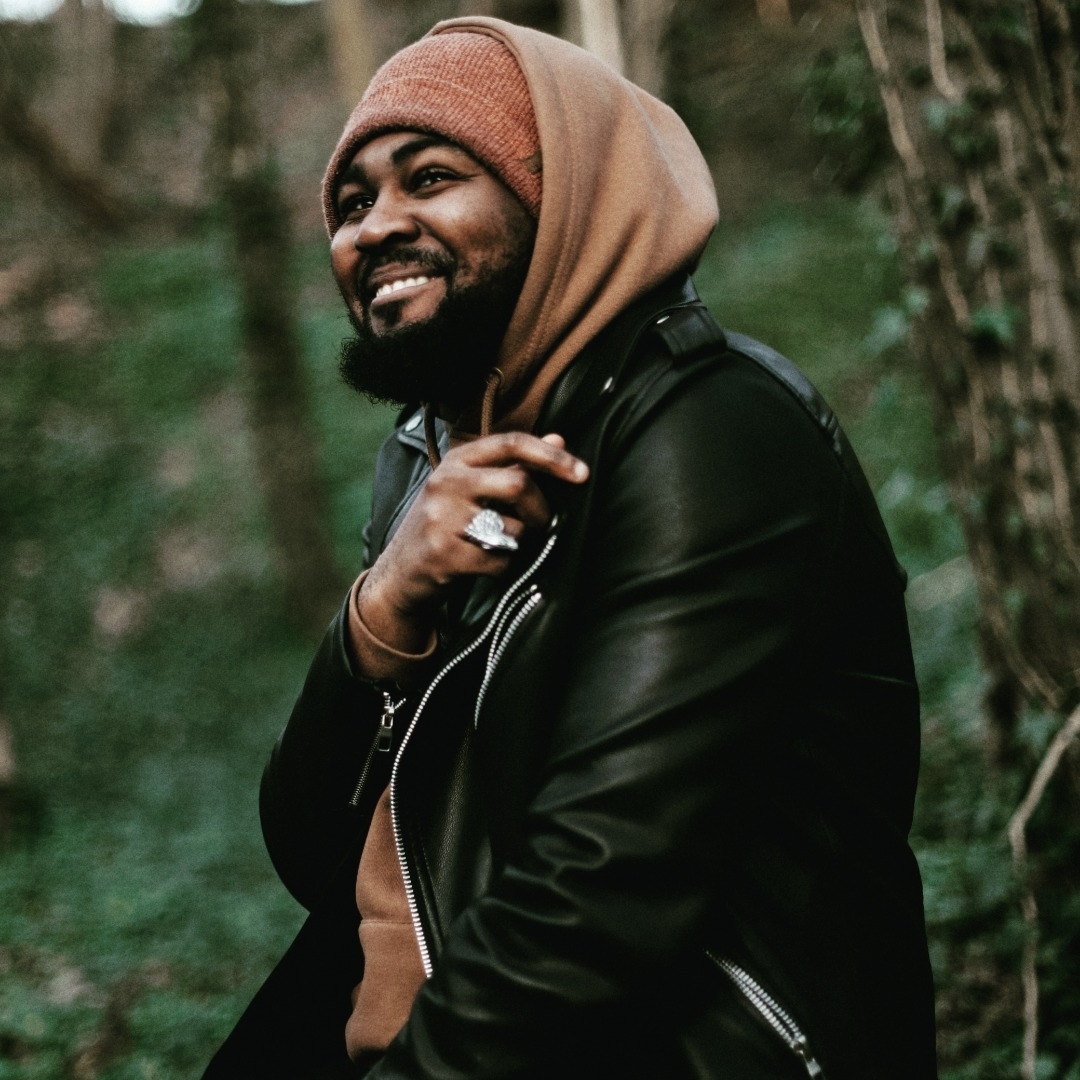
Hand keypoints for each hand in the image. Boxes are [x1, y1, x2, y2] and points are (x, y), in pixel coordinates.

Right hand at [358, 433, 587, 654]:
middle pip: (518, 484)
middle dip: (540, 509)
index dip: (551, 457)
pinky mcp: (443, 554)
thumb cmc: (445, 524)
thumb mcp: (471, 486)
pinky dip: (502, 567)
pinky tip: (482, 564)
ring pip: (512, 529)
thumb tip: (559, 440)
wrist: (400, 571)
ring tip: (496, 545)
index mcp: (457, 461)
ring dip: (517, 543)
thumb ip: (514, 464)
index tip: (581, 473)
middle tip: (539, 523)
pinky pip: (499, 561)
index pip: (511, 442)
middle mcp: (446, 483)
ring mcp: (441, 519)